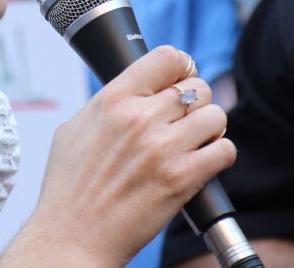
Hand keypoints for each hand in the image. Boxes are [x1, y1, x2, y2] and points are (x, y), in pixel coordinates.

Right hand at [0, 46, 234, 266]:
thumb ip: (107, 104)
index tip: (180, 76)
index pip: (165, 58)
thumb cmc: (69, 186)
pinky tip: (201, 163)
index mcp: (111, 100)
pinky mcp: (182, 179)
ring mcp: (162, 149)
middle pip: (196, 87)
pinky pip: (224, 151)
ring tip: (194, 142)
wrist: (72, 235)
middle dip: (195, 102)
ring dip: (210, 129)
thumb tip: (132, 90)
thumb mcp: (74, 128)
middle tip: (185, 119)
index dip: (180, 65)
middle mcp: (139, 118)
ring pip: (216, 115)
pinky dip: (218, 155)